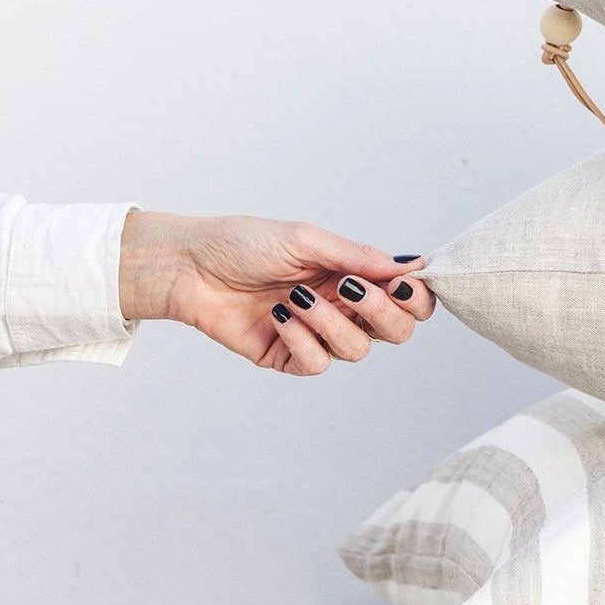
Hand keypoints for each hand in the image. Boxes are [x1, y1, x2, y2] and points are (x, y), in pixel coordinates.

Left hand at [117, 211, 434, 374]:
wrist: (190, 265)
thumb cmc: (244, 243)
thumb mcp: (306, 240)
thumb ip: (358, 257)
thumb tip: (410, 266)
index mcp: (352, 274)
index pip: (406, 298)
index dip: (415, 297)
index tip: (400, 285)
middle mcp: (341, 306)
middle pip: (395, 331)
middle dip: (382, 314)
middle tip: (354, 291)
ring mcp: (315, 334)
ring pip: (357, 350)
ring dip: (332, 323)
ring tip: (298, 297)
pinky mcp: (287, 356)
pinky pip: (315, 364)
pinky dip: (302, 340)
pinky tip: (279, 316)